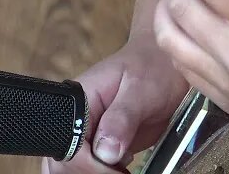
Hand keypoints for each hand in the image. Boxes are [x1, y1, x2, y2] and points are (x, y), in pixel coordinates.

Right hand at [42, 36, 189, 172]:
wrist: (165, 64)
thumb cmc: (152, 67)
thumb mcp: (141, 87)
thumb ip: (122, 117)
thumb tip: (105, 152)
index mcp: (77, 101)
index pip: (67, 144)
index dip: (87, 164)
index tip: (113, 170)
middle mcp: (75, 120)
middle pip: (63, 162)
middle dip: (90, 173)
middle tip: (120, 172)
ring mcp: (86, 135)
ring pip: (73, 169)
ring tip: (122, 170)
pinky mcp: (100, 146)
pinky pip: (91, 168)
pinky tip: (122, 170)